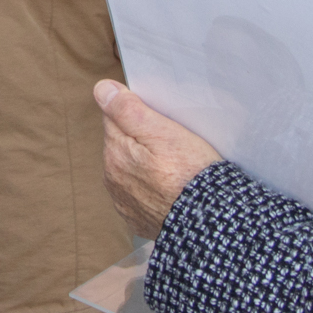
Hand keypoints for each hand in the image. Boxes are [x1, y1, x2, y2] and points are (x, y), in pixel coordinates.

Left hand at [95, 79, 221, 238]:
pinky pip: (141, 194)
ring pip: (131, 169)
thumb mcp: (163, 132)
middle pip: (122, 144)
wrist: (210, 223)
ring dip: (145, 164)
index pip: (115, 118)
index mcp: (114, 154)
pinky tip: (171, 188)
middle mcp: (113, 180)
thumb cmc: (191, 173)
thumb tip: (102, 90)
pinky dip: (152, 188)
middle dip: (140, 140)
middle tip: (172, 144)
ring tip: (174, 167)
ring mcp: (125, 203)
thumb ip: (128, 110)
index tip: (160, 121)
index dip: (138, 114)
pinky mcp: (139, 220)